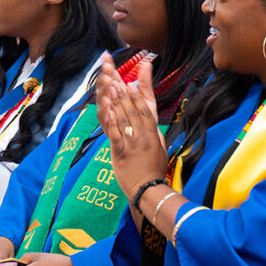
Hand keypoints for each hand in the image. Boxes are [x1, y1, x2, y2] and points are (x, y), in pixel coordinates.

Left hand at [97, 54, 165, 200]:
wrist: (150, 189)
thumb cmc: (154, 167)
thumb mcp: (159, 144)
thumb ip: (153, 128)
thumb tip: (150, 115)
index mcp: (153, 133)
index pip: (145, 109)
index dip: (137, 94)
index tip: (129, 81)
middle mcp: (144, 136)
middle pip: (132, 110)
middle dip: (122, 92)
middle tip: (114, 76)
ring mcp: (133, 144)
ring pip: (123, 119)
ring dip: (116, 101)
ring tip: (109, 86)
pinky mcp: (121, 154)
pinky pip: (116, 135)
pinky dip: (111, 122)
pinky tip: (107, 110)